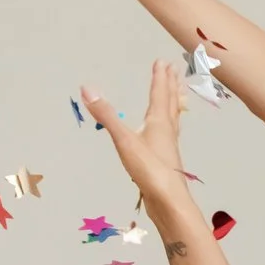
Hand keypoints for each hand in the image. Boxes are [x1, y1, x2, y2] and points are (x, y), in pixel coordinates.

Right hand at [81, 61, 192, 209]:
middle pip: (170, 103)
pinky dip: (167, 125)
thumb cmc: (149, 170)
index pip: (159, 94)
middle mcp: (167, 132)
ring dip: (174, 103)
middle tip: (174, 70)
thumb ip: (107, 115)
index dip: (160, 78)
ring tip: (177, 95)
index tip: (162, 62)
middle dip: (170, 85)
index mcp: (159, 123)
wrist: (168, 202)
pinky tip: (163, 133)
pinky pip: (168, 135)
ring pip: (173, 119)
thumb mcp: (124, 141)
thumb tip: (88, 88)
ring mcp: (168, 146)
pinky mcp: (166, 160)